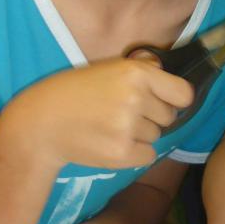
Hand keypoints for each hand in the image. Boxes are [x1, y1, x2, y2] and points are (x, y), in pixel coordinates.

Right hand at [1, 57, 194, 170]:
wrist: (41, 123)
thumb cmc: (76, 92)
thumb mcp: (109, 68)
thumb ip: (142, 71)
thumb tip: (167, 73)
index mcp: (136, 73)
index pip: (183, 93)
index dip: (175, 99)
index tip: (165, 102)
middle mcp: (136, 98)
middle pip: (169, 116)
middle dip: (153, 116)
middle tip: (124, 113)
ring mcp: (129, 127)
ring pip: (156, 136)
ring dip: (141, 134)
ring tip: (111, 126)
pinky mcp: (121, 153)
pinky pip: (148, 155)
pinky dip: (135, 153)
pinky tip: (111, 142)